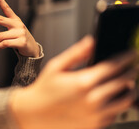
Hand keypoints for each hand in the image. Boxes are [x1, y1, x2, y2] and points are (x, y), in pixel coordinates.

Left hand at [0, 0, 39, 57]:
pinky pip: (4, 44)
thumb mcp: (9, 35)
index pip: (7, 8)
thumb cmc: (19, 40)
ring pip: (0, 36)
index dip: (1, 0)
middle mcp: (17, 24)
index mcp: (15, 20)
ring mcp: (20, 32)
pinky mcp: (21, 41)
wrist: (32, 50)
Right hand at [9, 36, 137, 128]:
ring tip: (129, 83)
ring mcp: (96, 115)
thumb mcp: (56, 66)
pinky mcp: (96, 126)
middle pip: (124, 82)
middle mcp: (93, 100)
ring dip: (130, 90)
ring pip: (125, 100)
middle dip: (132, 72)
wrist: (34, 114)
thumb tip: (91, 41)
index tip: (132, 54)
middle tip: (134, 66)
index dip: (126, 58)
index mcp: (83, 82)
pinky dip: (118, 105)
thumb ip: (76, 53)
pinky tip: (113, 98)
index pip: (114, 67)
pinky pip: (116, 114)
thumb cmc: (44, 89)